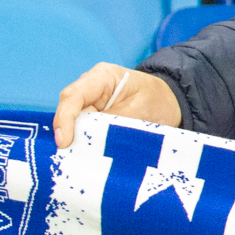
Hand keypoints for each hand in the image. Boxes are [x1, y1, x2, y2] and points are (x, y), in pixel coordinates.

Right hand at [52, 64, 180, 148]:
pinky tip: (93, 156)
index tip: (64, 142)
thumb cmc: (157, 101)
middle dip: (71, 134)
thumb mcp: (140, 110)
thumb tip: (91, 139)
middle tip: (76, 156)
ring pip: (75, 125)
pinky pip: (85, 131)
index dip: (64, 120)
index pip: (73, 96)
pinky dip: (88, 143)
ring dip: (81, 141)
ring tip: (88, 158)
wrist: (169, 102)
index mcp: (102, 77)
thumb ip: (114, 122)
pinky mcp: (93, 117)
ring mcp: (89, 103)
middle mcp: (89, 88)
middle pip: (70, 112)